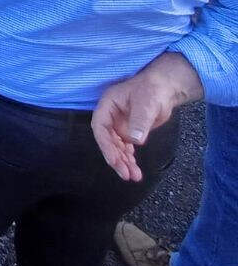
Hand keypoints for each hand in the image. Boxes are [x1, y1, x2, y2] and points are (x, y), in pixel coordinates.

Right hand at [91, 53, 201, 181]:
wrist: (165, 88)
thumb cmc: (152, 90)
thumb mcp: (146, 103)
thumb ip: (140, 121)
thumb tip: (135, 141)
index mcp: (107, 106)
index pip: (99, 127)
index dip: (105, 145)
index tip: (115, 160)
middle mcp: (110, 117)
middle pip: (108, 140)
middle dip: (116, 158)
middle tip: (126, 174)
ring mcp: (119, 125)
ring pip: (117, 146)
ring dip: (124, 161)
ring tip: (134, 176)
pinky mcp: (130, 131)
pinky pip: (126, 147)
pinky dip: (129, 158)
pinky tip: (135, 168)